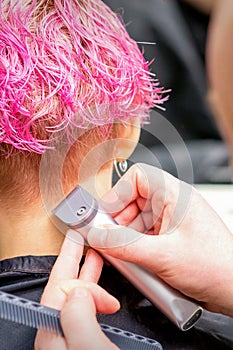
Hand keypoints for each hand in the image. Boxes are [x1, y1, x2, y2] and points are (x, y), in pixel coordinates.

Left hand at [34, 230, 118, 348]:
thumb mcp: (86, 345)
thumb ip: (78, 315)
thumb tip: (80, 290)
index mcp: (52, 329)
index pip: (61, 286)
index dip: (83, 278)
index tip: (102, 284)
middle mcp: (56, 332)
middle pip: (62, 286)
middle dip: (73, 258)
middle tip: (79, 238)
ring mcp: (67, 337)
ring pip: (73, 296)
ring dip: (85, 273)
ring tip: (95, 257)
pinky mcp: (80, 343)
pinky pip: (82, 308)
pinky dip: (92, 291)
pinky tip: (100, 292)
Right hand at [87, 163, 232, 316]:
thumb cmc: (217, 267)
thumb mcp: (163, 256)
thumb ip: (124, 244)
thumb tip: (97, 235)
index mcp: (176, 194)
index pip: (138, 177)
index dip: (117, 193)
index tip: (105, 216)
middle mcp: (173, 203)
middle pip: (132, 200)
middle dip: (119, 221)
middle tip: (111, 240)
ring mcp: (171, 220)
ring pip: (136, 219)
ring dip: (126, 236)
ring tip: (127, 256)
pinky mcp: (169, 237)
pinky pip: (144, 234)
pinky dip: (135, 246)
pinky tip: (137, 262)